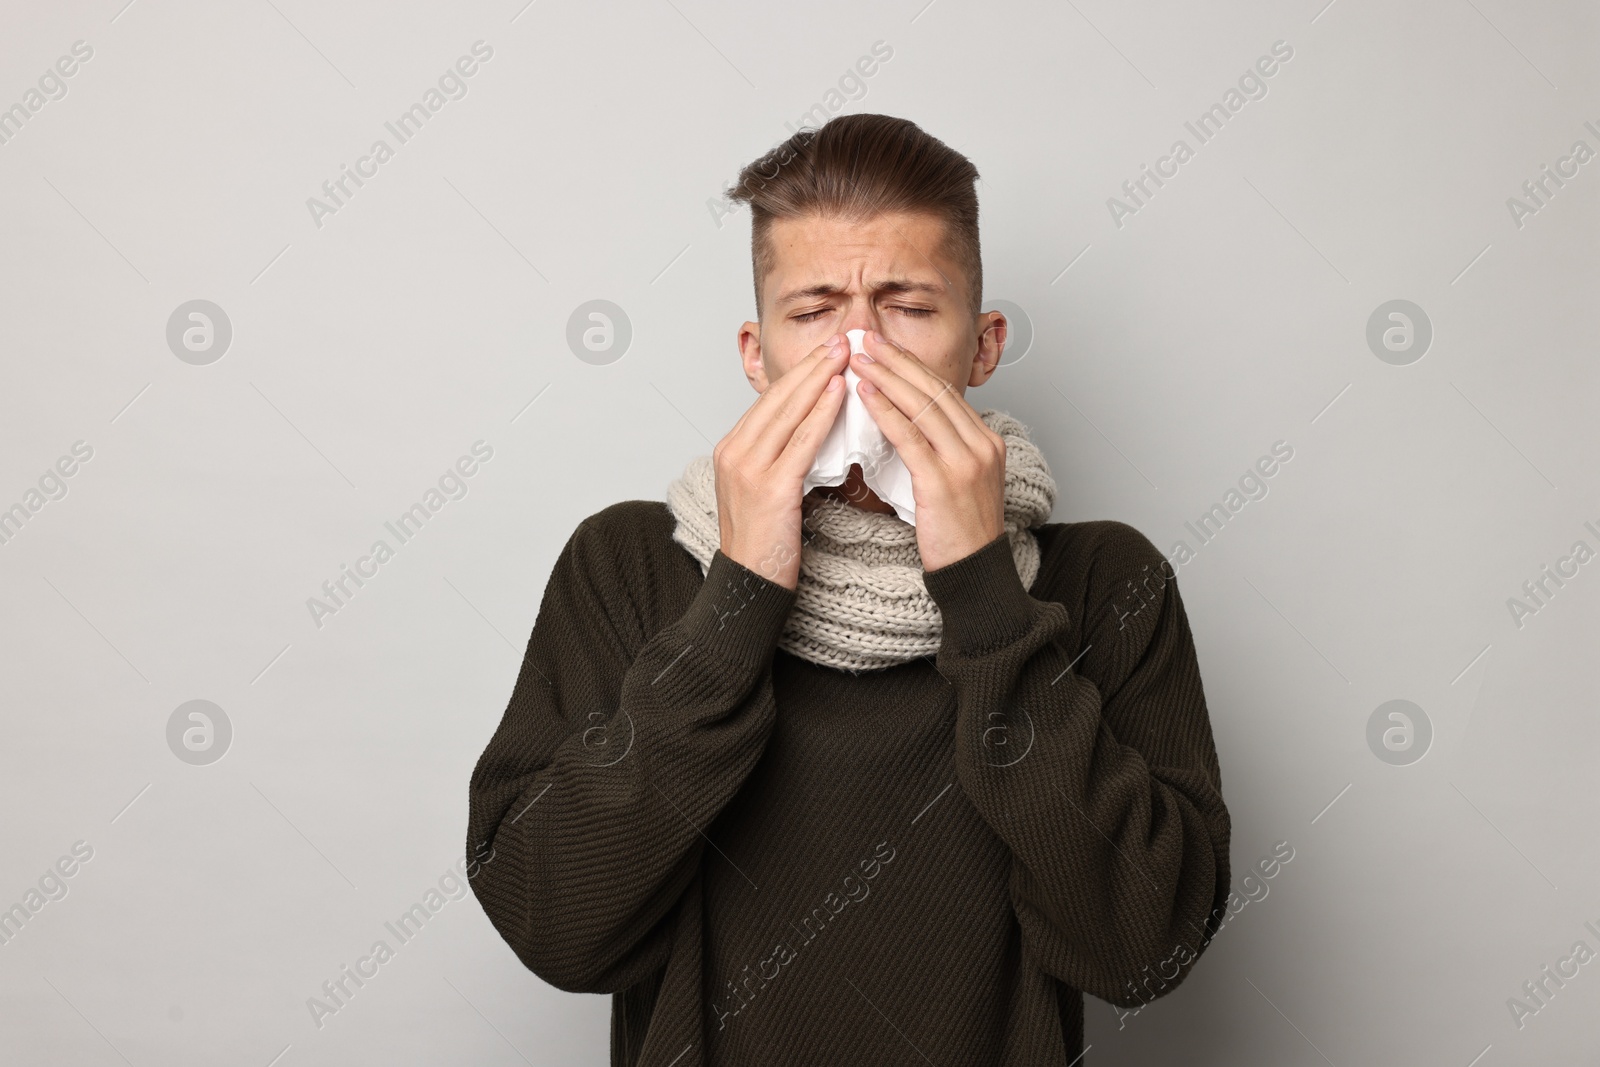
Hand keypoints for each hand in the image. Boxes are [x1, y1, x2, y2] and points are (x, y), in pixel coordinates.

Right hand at [714, 335, 849, 589]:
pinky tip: (840, 392)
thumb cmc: (765, 544)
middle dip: (811, 365)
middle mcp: (734, 452)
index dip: (799, 373)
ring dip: (820, 378)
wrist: (749, 586)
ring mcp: (748, 468)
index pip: (769, 401)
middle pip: (777, 397)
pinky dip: (822, 412)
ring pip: (789, 411)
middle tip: (839, 340)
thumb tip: (809, 431)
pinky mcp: (770, 487)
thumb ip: (778, 457)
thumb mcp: (764, 490)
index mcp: (731, 450)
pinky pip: (801, 440)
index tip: (825, 352)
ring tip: (844, 354)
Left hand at [850, 331, 1005, 571]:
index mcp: (986, 441)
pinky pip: (910, 437)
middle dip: (896, 360)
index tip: (883, 348)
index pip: (944, 391)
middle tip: (865, 339)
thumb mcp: (957, 482)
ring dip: (886, 378)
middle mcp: (981, 445)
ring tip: (857, 360)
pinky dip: (885, 411)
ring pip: (922, 406)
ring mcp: (966, 462)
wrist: (974, 574)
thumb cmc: (958, 534)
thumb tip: (903, 424)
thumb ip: (939, 450)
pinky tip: (865, 396)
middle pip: (933, 390)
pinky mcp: (945, 482)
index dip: (910, 366)